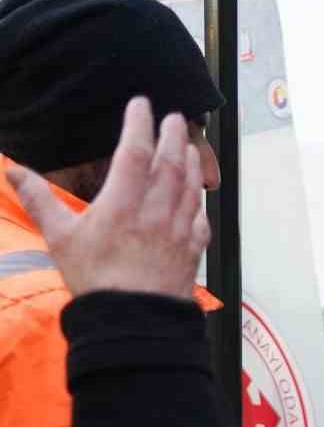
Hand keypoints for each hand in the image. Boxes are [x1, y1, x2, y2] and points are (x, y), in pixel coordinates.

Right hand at [4, 98, 207, 300]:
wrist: (132, 322)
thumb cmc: (95, 281)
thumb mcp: (59, 238)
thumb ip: (38, 200)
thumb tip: (13, 171)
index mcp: (122, 204)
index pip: (134, 152)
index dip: (139, 124)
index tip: (141, 104)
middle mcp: (156, 213)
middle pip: (170, 164)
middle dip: (172, 136)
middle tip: (174, 118)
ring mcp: (178, 232)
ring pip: (190, 188)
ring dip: (191, 163)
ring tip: (190, 146)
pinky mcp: (191, 252)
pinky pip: (201, 220)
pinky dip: (200, 202)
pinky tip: (199, 196)